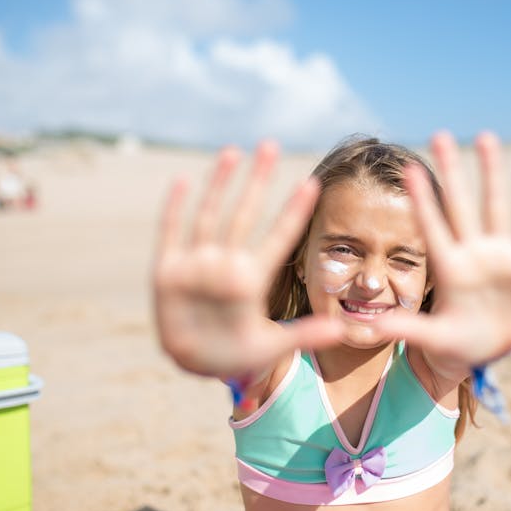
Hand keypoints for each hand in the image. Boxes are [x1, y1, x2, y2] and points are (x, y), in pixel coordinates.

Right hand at [153, 142, 341, 376]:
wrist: (195, 364)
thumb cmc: (237, 354)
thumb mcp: (271, 347)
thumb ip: (304, 335)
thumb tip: (341, 331)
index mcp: (254, 278)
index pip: (280, 237)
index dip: (294, 212)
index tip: (313, 184)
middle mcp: (227, 263)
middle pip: (246, 215)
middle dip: (258, 182)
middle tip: (271, 146)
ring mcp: (198, 264)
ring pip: (211, 215)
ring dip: (220, 184)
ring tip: (234, 152)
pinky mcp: (169, 272)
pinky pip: (171, 233)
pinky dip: (175, 209)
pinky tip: (183, 181)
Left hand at [372, 131, 510, 374]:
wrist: (486, 349)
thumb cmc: (453, 344)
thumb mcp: (431, 338)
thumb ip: (408, 329)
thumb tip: (377, 327)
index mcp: (448, 268)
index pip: (432, 226)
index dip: (422, 199)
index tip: (408, 168)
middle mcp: (472, 253)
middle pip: (461, 204)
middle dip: (451, 171)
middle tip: (439, 134)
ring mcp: (499, 255)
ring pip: (495, 205)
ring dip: (491, 172)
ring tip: (485, 137)